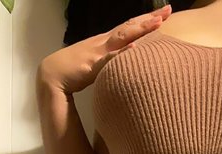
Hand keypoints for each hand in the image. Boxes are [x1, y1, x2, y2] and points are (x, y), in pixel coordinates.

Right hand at [36, 4, 171, 94]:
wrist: (53, 75)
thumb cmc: (76, 70)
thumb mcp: (99, 63)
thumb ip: (113, 60)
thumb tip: (127, 61)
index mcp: (106, 41)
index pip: (129, 27)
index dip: (146, 20)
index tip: (164, 14)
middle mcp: (104, 42)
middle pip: (130, 27)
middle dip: (149, 19)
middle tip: (168, 11)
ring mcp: (98, 51)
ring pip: (122, 37)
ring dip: (140, 30)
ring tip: (157, 23)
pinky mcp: (92, 65)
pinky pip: (109, 59)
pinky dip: (122, 53)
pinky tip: (134, 48)